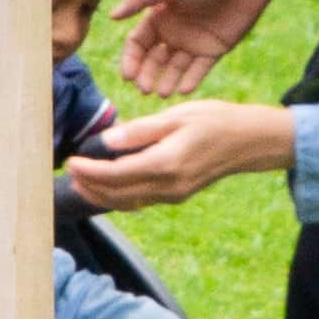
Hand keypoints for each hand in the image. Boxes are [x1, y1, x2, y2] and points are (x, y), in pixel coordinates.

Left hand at [59, 99, 294, 213]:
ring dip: (100, 194)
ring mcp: (172, 196)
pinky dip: (119, 195)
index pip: (116, 174)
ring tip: (81, 182)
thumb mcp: (176, 117)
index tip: (72, 162)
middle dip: (89, 186)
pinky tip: (108, 186)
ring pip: (126, 202)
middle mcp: (168, 187)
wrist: (248, 142)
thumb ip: (139, 132)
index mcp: (166, 164)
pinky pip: (140, 200)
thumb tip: (106, 140)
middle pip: (116, 194)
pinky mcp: (176, 197)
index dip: (89, 171)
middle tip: (70, 172)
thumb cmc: (214, 121)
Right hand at [115, 0, 295, 97]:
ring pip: (175, 69)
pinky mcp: (214, 51)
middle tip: (145, 89)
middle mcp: (173, 33)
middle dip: (147, 75)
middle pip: (153, 61)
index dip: (131, 60)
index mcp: (159, 17)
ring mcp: (193, 43)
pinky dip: (191, 80)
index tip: (128, 76)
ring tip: (163, 92)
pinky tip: (184, 88)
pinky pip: (199, 70)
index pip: (138, 44)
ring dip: (167, 81)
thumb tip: (111, 16)